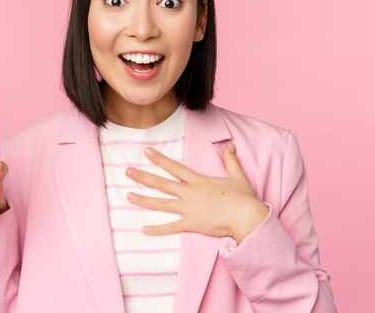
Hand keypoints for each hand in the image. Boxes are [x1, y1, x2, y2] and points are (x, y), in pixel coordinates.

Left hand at [125, 143, 269, 243]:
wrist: (246, 217)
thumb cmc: (243, 198)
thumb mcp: (237, 175)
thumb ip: (230, 160)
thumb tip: (231, 145)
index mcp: (198, 180)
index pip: (174, 167)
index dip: (159, 159)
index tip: (146, 152)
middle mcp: (190, 193)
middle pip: (162, 184)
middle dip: (143, 177)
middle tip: (127, 172)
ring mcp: (189, 208)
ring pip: (161, 203)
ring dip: (144, 200)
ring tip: (128, 196)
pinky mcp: (191, 224)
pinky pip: (171, 227)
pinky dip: (157, 230)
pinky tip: (144, 230)